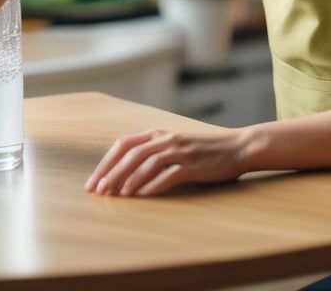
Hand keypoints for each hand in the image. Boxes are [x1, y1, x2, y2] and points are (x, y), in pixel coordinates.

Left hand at [84, 128, 243, 195]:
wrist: (237, 147)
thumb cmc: (202, 152)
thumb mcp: (174, 147)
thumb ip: (153, 154)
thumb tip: (124, 176)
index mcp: (157, 133)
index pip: (123, 145)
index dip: (106, 163)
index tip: (93, 182)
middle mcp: (165, 138)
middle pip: (130, 153)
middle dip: (111, 172)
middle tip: (98, 192)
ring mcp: (179, 150)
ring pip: (146, 162)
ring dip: (128, 179)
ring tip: (116, 195)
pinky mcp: (192, 164)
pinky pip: (168, 174)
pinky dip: (152, 185)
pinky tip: (142, 197)